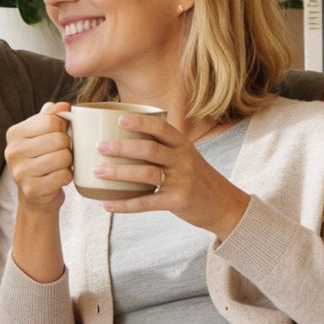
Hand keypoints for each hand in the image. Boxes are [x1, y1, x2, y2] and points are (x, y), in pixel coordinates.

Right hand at [5, 102, 73, 210]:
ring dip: (68, 162)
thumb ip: (51, 116)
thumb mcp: (42, 134)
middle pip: (58, 139)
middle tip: (61, 152)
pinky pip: (64, 175)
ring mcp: (20, 172)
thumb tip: (64, 106)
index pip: (50, 120)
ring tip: (60, 165)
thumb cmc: (41, 158)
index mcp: (14, 133)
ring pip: (63, 157)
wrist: (35, 196)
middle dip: (67, 146)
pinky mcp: (32, 190)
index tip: (60, 134)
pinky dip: (67, 176)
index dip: (63, 127)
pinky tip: (58, 177)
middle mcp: (13, 152)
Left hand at [96, 113, 249, 240]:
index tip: (120, 118)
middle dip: (123, 147)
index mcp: (184, 145)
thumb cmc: (198, 178)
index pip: (162, 128)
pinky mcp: (177, 202)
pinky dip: (125, 204)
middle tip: (100, 146)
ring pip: (146, 174)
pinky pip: (147, 202)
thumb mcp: (187, 157)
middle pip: (150, 149)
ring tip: (98, 172)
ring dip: (120, 172)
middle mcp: (183, 160)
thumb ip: (165, 149)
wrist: (224, 205)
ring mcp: (181, 181)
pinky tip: (108, 204)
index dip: (141, 122)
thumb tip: (127, 141)